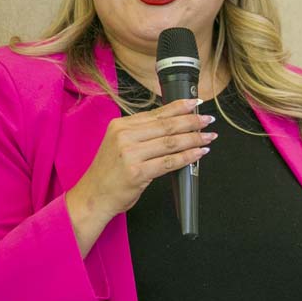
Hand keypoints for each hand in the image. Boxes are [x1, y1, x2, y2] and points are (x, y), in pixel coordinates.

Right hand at [65, 99, 214, 255]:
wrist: (93, 196)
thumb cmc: (109, 173)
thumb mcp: (120, 145)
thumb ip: (141, 133)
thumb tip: (173, 125)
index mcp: (120, 125)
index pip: (156, 113)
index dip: (179, 107)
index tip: (195, 103)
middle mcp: (124, 136)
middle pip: (166, 125)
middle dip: (191, 122)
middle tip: (208, 120)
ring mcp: (130, 154)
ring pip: (170, 142)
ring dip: (194, 139)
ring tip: (209, 137)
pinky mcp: (137, 172)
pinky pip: (169, 162)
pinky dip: (187, 157)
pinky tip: (199, 153)